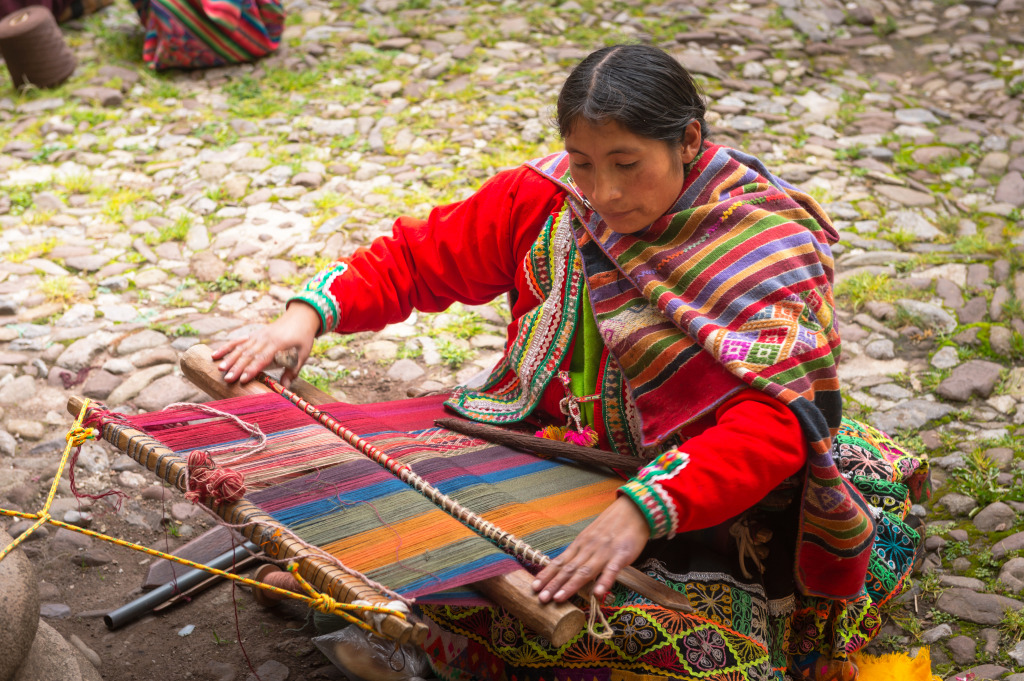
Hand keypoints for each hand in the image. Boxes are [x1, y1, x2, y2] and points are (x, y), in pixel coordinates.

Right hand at [211, 303, 320, 386]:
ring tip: (219, 368)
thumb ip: (292, 370)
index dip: (252, 369)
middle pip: (249, 354)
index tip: (243, 380)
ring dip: (229, 358)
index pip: (263, 358)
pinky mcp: (253, 335)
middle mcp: (265, 339)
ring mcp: (257, 336)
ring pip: (241, 348)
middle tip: (227, 379)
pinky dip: (226, 347)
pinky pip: (238, 341)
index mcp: (278, 344)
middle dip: (237, 367)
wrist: (300, 317)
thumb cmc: (302, 338)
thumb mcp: (303, 354)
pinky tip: (215, 354)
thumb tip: (284, 388)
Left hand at [532, 496, 649, 603]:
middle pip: (569, 569)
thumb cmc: (611, 527)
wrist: (633, 511)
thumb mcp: (591, 537)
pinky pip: (612, 570)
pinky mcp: (622, 555)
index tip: (534, 587)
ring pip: (585, 571)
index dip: (547, 575)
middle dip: (554, 584)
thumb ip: (580, 553)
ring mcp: (604, 552)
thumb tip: (565, 570)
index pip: (560, 562)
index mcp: (580, 545)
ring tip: (559, 598)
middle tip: (541, 598)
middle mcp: (589, 548)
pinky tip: (598, 593)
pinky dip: (604, 581)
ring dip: (571, 585)